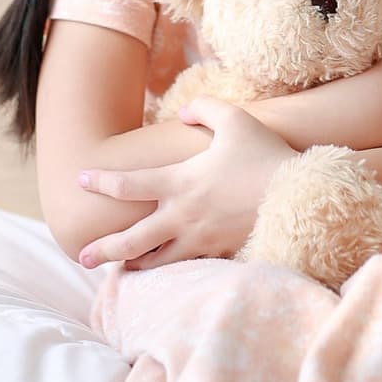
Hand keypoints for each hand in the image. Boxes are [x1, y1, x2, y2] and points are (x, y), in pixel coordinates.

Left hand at [75, 98, 297, 270]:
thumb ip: (204, 109)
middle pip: (131, 240)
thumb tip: (182, 112)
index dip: (100, 181)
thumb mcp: (235, 119)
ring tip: (121, 268)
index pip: (127, 184)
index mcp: (180, 182)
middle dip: (103, 249)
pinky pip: (186, 268)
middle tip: (81, 256)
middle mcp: (182, 216)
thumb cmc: (266, 155)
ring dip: (134, 264)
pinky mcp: (219, 254)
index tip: (81, 178)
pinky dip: (169, 271)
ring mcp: (200, 240)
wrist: (300, 197)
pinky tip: (164, 273)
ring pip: (156, 261)